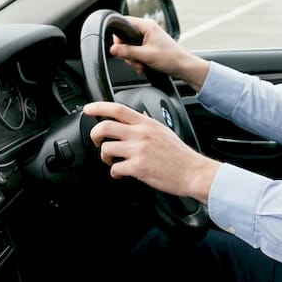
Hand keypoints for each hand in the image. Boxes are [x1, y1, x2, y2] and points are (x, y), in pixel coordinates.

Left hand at [84, 101, 219, 202]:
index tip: (88, 109)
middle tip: (97, 141)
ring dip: (105, 157)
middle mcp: (141, 134)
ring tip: (112, 161)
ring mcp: (138, 150)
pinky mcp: (138, 167)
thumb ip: (148, 125)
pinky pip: (115, 168)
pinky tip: (121, 173)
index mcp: (147, 124)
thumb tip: (138, 118)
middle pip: (105, 127)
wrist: (192, 172)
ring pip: (106, 149)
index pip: (118, 109)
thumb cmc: (180, 155)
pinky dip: (115, 173)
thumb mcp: (164, 131)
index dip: (99, 107)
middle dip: (95, 135)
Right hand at [108, 17, 210, 91]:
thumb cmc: (170, 58)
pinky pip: (136, 52)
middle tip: (135, 62)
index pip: (123, 23)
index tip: (120, 48)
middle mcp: (146, 29)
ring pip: (130, 47)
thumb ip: (127, 52)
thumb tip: (112, 49)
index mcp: (146, 25)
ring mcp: (147, 38)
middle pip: (125, 38)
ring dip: (133, 59)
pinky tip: (143, 67)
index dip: (119, 37)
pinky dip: (137, 60)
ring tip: (141, 66)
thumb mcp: (145, 56)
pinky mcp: (148, 46)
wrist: (183, 67)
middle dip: (127, 53)